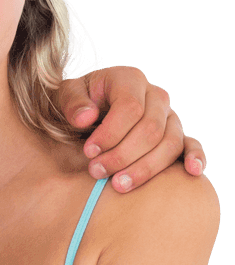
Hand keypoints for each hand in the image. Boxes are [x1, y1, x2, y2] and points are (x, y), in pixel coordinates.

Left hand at [56, 66, 206, 191]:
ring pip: (169, 143)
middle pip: (150, 130)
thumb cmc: (80, 101)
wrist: (91, 107)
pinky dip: (195, 157)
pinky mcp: (177, 134)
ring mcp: (169, 115)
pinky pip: (191, 144)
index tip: (89, 152)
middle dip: (122, 155)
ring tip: (118, 185)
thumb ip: (73, 103)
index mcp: (130, 79)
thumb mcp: (68, 95)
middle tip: (96, 172)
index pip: (130, 108)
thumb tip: (86, 118)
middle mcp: (155, 95)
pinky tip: (192, 172)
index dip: (110, 133)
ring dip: (145, 168)